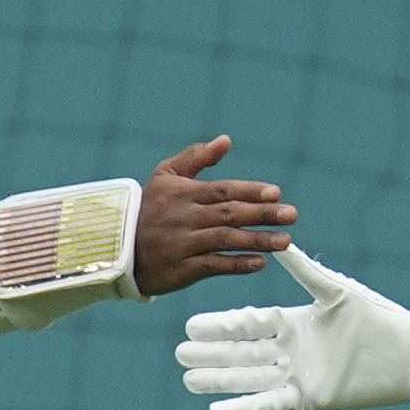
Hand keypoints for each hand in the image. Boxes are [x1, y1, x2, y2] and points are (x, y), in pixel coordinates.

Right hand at [132, 136, 294, 298]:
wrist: (118, 248)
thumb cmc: (149, 209)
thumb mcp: (165, 176)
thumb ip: (196, 157)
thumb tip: (226, 140)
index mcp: (183, 192)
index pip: (222, 190)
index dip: (250, 191)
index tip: (276, 193)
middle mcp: (184, 217)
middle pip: (229, 213)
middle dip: (262, 214)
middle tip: (291, 215)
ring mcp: (183, 244)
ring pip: (225, 240)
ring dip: (257, 240)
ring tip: (284, 240)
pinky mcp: (182, 269)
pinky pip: (213, 266)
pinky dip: (236, 265)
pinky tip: (259, 263)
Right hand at [176, 250, 409, 409]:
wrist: (406, 354)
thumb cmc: (377, 317)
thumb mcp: (335, 292)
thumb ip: (305, 271)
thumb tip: (281, 243)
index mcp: (293, 322)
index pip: (246, 324)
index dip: (219, 326)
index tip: (190, 324)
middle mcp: (289, 350)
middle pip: (240, 353)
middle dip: (210, 354)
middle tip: (178, 355)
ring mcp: (296, 375)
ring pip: (248, 378)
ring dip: (219, 380)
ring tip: (188, 380)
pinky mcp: (308, 398)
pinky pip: (268, 404)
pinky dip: (244, 408)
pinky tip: (217, 409)